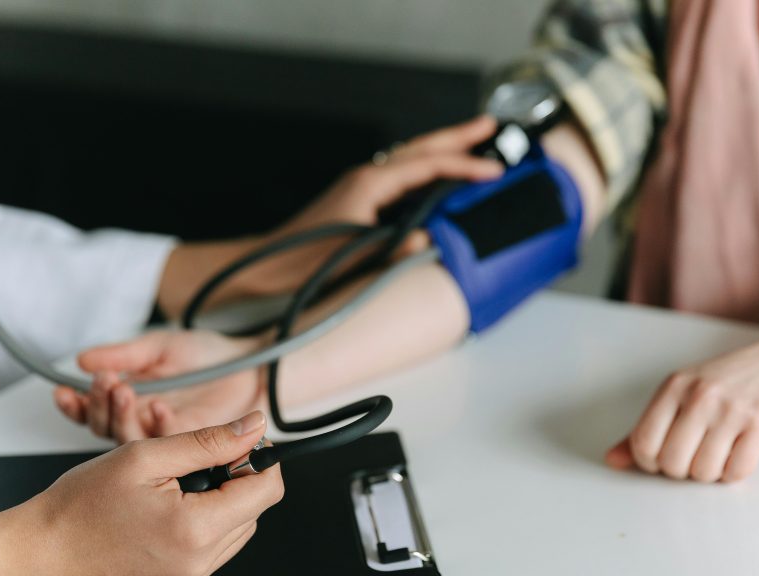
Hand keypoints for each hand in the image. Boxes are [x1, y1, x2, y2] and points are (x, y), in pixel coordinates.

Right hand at [0, 412, 283, 575]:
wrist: (40, 552)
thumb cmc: (80, 504)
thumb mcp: (146, 456)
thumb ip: (209, 440)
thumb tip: (255, 427)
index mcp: (195, 531)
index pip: (267, 491)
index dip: (258, 461)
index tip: (239, 445)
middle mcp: (197, 567)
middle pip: (251, 513)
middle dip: (231, 483)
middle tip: (187, 467)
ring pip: (232, 534)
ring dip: (215, 508)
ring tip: (170, 494)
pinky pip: (208, 558)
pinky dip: (196, 534)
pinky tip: (161, 520)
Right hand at [54, 330, 265, 441]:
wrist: (251, 364)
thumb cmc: (209, 356)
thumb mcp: (161, 347)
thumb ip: (124, 355)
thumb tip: (83, 360)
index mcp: (132, 402)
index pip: (94, 411)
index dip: (78, 403)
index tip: (65, 390)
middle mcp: (145, 426)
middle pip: (107, 429)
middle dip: (99, 405)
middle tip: (106, 382)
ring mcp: (166, 442)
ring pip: (132, 442)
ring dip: (123, 416)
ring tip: (124, 389)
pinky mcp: (190, 451)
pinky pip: (168, 446)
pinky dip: (160, 425)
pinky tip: (159, 406)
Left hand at [156, 116, 502, 317]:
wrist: (264, 267)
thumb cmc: (299, 264)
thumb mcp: (352, 259)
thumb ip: (393, 250)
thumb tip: (429, 240)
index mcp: (368, 185)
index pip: (427, 167)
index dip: (464, 167)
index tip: (494, 170)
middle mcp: (365, 179)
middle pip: (420, 149)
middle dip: (457, 137)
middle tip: (490, 126)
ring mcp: (360, 187)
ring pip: (410, 160)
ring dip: (442, 150)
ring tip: (471, 145)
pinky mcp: (357, 200)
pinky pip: (401, 177)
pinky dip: (425, 171)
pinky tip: (435, 180)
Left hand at [604, 339, 758, 481]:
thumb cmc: (722, 384)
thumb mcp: (678, 394)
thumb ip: (644, 428)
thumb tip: (612, 460)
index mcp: (673, 387)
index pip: (643, 443)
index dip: (649, 462)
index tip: (662, 458)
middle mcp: (700, 396)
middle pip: (672, 463)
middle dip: (680, 470)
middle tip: (691, 457)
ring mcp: (731, 410)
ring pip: (703, 471)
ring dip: (708, 473)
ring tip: (715, 454)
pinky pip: (737, 471)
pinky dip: (733, 473)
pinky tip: (735, 456)